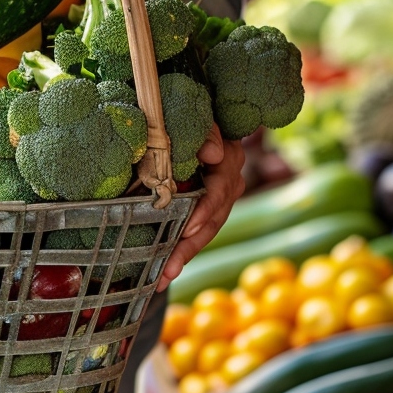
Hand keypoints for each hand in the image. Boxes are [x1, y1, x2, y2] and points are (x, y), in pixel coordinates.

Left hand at [158, 124, 244, 292]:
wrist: (182, 118)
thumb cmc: (182, 114)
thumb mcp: (191, 117)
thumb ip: (204, 132)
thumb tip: (211, 154)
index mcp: (227, 156)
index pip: (220, 187)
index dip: (206, 209)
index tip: (188, 227)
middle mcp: (229, 178)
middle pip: (214, 217)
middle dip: (190, 245)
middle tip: (170, 266)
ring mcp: (221, 196)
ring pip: (206, 230)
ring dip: (184, 254)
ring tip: (163, 278)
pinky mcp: (208, 207)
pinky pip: (197, 232)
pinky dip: (181, 251)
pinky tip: (163, 273)